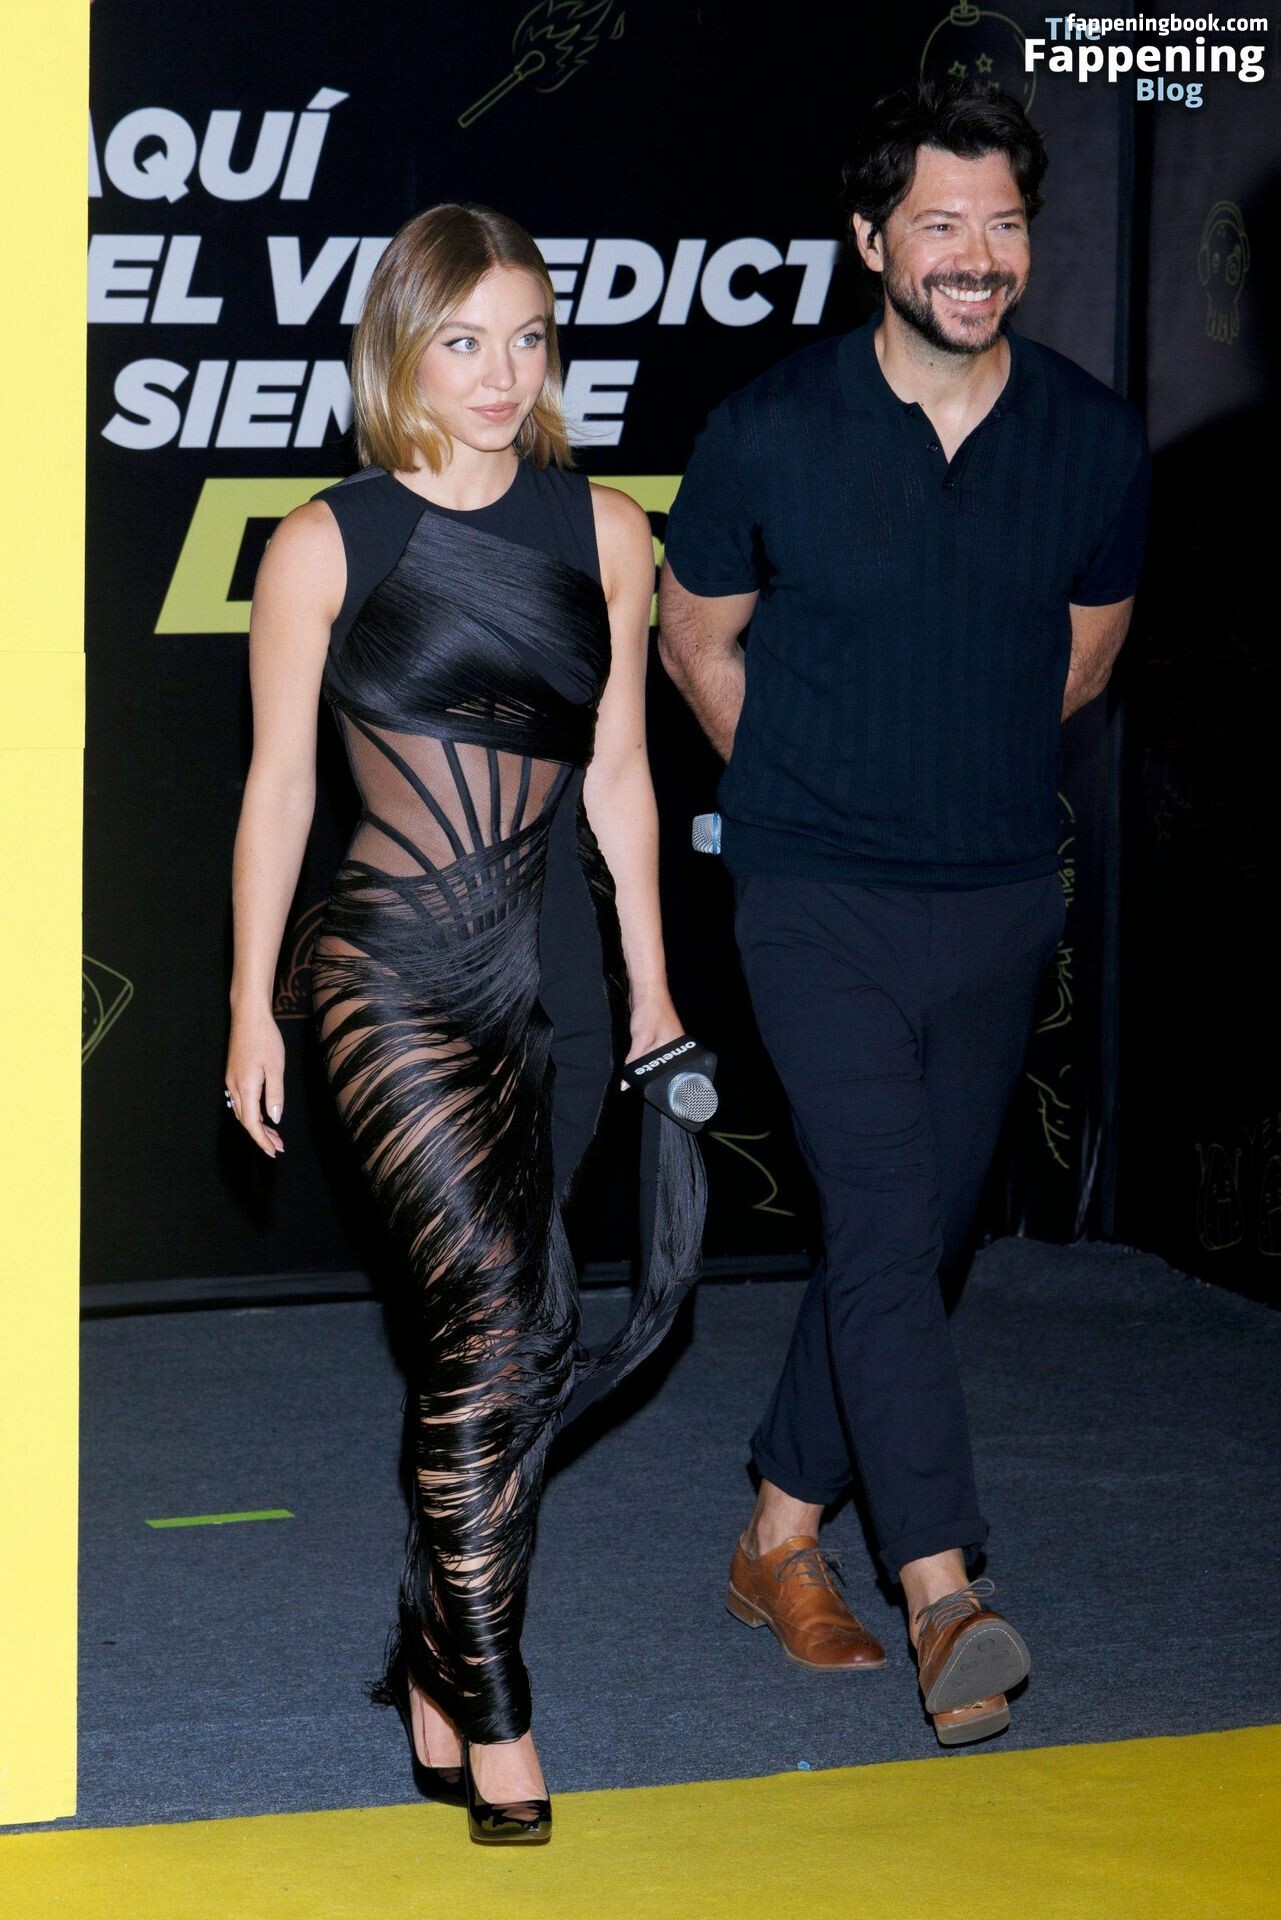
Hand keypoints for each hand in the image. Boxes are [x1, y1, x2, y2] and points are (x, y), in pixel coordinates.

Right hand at [224, 1008, 285, 1157]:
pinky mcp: (233, 1074)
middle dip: (261, 1136)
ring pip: (242, 1111)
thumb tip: (274, 1118)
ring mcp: (232, 1080)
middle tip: (278, 1146)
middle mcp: (234, 1087)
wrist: (248, 1016)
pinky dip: (252, 1112)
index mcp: (245, 1088)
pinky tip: (263, 1114)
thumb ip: (274, 1094)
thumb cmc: (265, 1038)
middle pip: (245, 1120)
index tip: (273, 1151)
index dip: (262, 1140)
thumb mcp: (275, 1067)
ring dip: (257, 1125)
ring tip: (274, 1134)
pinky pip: (240, 1101)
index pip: (252, 1123)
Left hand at [623, 994, 684, 1086]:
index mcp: (675, 1049)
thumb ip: (634, 1061)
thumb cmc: (650, 1011)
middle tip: (630, 1076)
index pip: (665, 1072)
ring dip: (640, 1061)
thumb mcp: (641, 1040)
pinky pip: (646, 1049)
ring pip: (651, 1058)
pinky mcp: (654, 1034)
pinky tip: (632, 1053)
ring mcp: (663, 1040)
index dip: (651, 1080)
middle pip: (657, 1066)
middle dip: (644, 1070)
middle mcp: (672, 1046)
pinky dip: (638, 1052)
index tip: (637, 1086)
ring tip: (630, 1064)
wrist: (646, 990)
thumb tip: (625, 1082)